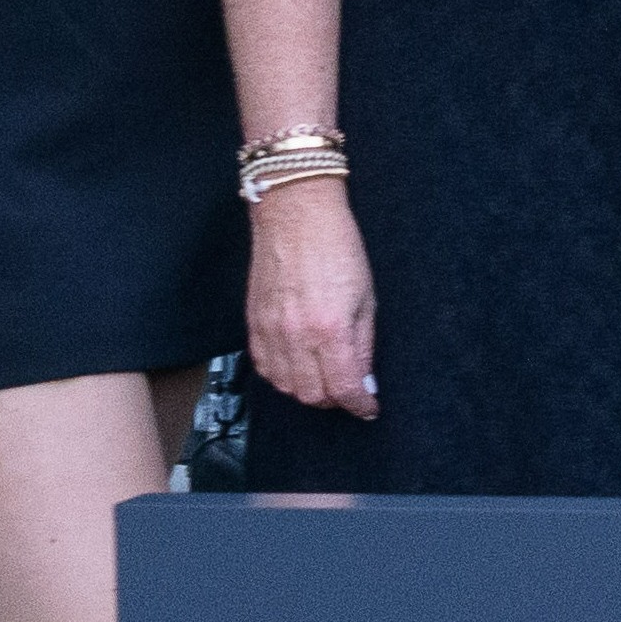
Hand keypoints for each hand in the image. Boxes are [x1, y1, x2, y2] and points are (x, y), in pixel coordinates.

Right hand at [246, 181, 375, 418]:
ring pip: (285, 386)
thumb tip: (364, 381)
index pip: (343, 388)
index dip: (359, 405)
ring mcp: (270, 330)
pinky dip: (281, 375)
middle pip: (312, 395)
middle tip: (349, 390)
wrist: (296, 214)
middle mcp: (296, 335)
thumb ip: (363, 345)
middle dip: (335, 399)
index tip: (367, 407)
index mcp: (330, 329)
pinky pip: (263, 366)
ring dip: (307, 390)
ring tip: (325, 378)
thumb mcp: (366, 298)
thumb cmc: (336, 246)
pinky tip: (297, 366)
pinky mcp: (253, 322)